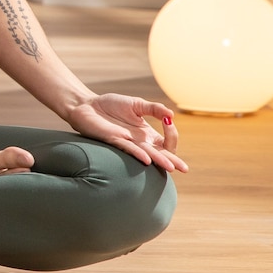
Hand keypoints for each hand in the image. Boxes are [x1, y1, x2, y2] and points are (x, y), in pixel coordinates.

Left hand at [67, 93, 188, 172]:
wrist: (88, 105)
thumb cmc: (111, 106)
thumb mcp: (136, 104)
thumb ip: (154, 109)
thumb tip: (171, 115)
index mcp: (147, 134)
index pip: (167, 142)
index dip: (172, 133)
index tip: (169, 121)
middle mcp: (140, 142)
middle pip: (161, 154)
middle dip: (173, 160)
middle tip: (184, 168)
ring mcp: (128, 143)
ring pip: (148, 155)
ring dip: (160, 161)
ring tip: (171, 167)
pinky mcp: (115, 141)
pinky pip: (129, 150)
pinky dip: (139, 154)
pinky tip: (148, 159)